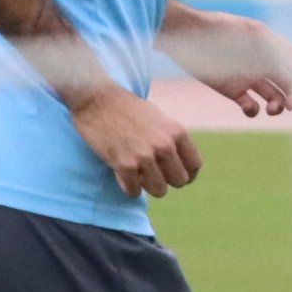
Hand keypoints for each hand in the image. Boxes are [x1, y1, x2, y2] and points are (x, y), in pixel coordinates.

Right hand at [72, 86, 199, 195]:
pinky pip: (134, 191)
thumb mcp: (160, 119)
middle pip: (179, 181)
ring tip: (137, 173)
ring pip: (159, 190)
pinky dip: (128, 187)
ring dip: (147, 185)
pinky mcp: (124, 164)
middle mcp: (165, 145)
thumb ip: (173, 140)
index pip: (194, 166)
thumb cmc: (128, 109)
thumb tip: (183, 166)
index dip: (186, 174)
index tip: (174, 175)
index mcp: (177, 132)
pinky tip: (122, 175)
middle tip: (151, 173)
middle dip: (166, 179)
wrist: (96, 99)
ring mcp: (145, 156)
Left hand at [159, 10, 291, 118]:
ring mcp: (248, 77)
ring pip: (274, 97)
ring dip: (278, 106)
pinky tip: (250, 108)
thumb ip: (275, 48)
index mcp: (272, 46)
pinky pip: (251, 106)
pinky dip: (254, 111)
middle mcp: (263, 63)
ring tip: (272, 110)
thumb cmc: (215, 29)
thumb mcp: (249, 33)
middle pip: (291, 84)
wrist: (182, 34)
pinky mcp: (232, 90)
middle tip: (290, 106)